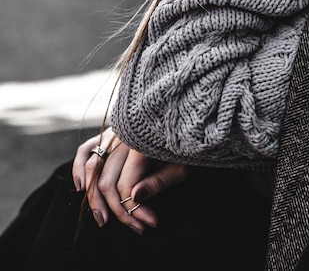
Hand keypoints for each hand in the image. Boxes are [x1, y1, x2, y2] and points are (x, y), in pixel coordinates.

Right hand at [72, 128, 188, 234]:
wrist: (184, 123)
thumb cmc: (185, 146)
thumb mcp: (181, 165)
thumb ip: (158, 181)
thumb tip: (135, 197)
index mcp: (141, 144)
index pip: (126, 185)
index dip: (135, 208)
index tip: (151, 223)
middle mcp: (123, 137)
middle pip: (108, 181)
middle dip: (119, 210)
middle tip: (136, 228)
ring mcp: (114, 133)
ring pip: (93, 168)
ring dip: (94, 197)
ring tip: (103, 220)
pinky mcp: (109, 133)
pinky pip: (86, 148)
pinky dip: (79, 167)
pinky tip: (80, 187)